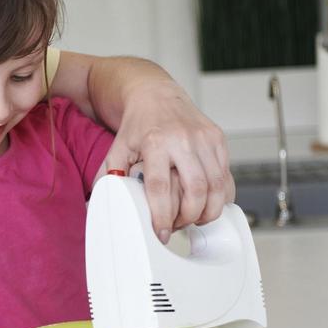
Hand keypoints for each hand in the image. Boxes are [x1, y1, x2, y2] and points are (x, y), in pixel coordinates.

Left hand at [103, 80, 232, 239]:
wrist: (155, 94)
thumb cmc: (137, 124)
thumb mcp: (117, 148)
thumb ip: (110, 177)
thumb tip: (100, 204)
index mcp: (155, 142)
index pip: (161, 187)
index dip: (163, 216)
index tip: (161, 233)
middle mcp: (183, 139)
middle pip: (196, 190)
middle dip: (190, 217)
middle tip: (179, 225)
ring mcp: (204, 138)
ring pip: (217, 186)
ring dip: (208, 211)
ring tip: (194, 218)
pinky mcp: (218, 139)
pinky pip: (227, 176)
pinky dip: (221, 197)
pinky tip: (208, 203)